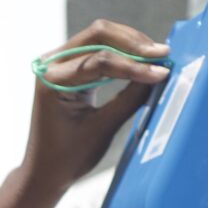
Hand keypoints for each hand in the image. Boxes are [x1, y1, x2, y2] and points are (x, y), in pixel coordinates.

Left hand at [20, 20, 170, 197]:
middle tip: (162, 54)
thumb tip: (158, 74)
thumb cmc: (68, 158)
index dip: (134, 65)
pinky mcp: (69, 67)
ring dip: (130, 44)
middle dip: (133, 42)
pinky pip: (99, 49)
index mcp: (51, 81)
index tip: (161, 71)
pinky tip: (143, 59)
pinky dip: (122, 52)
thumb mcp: (102, 129)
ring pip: (100, 37)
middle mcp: (51, 65)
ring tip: (158, 56)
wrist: (45, 172)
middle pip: (98, 34)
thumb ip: (129, 99)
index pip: (99, 61)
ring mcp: (58, 63)